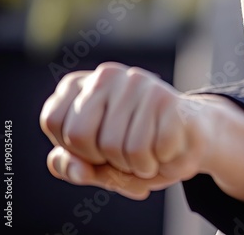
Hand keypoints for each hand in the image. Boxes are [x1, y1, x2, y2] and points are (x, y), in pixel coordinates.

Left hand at [40, 62, 210, 198]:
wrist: (190, 136)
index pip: (53, 120)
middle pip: (80, 136)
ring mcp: (139, 83)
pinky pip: (149, 151)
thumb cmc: (136, 147)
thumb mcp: (96, 162)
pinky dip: (157, 164)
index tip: (96, 149)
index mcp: (82, 84)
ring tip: (148, 156)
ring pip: (117, 148)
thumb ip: (73, 167)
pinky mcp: (167, 99)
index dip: (73, 147)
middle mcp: (107, 74)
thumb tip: (79, 169)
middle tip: (124, 156)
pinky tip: (165, 153)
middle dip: (102, 160)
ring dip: (134, 168)